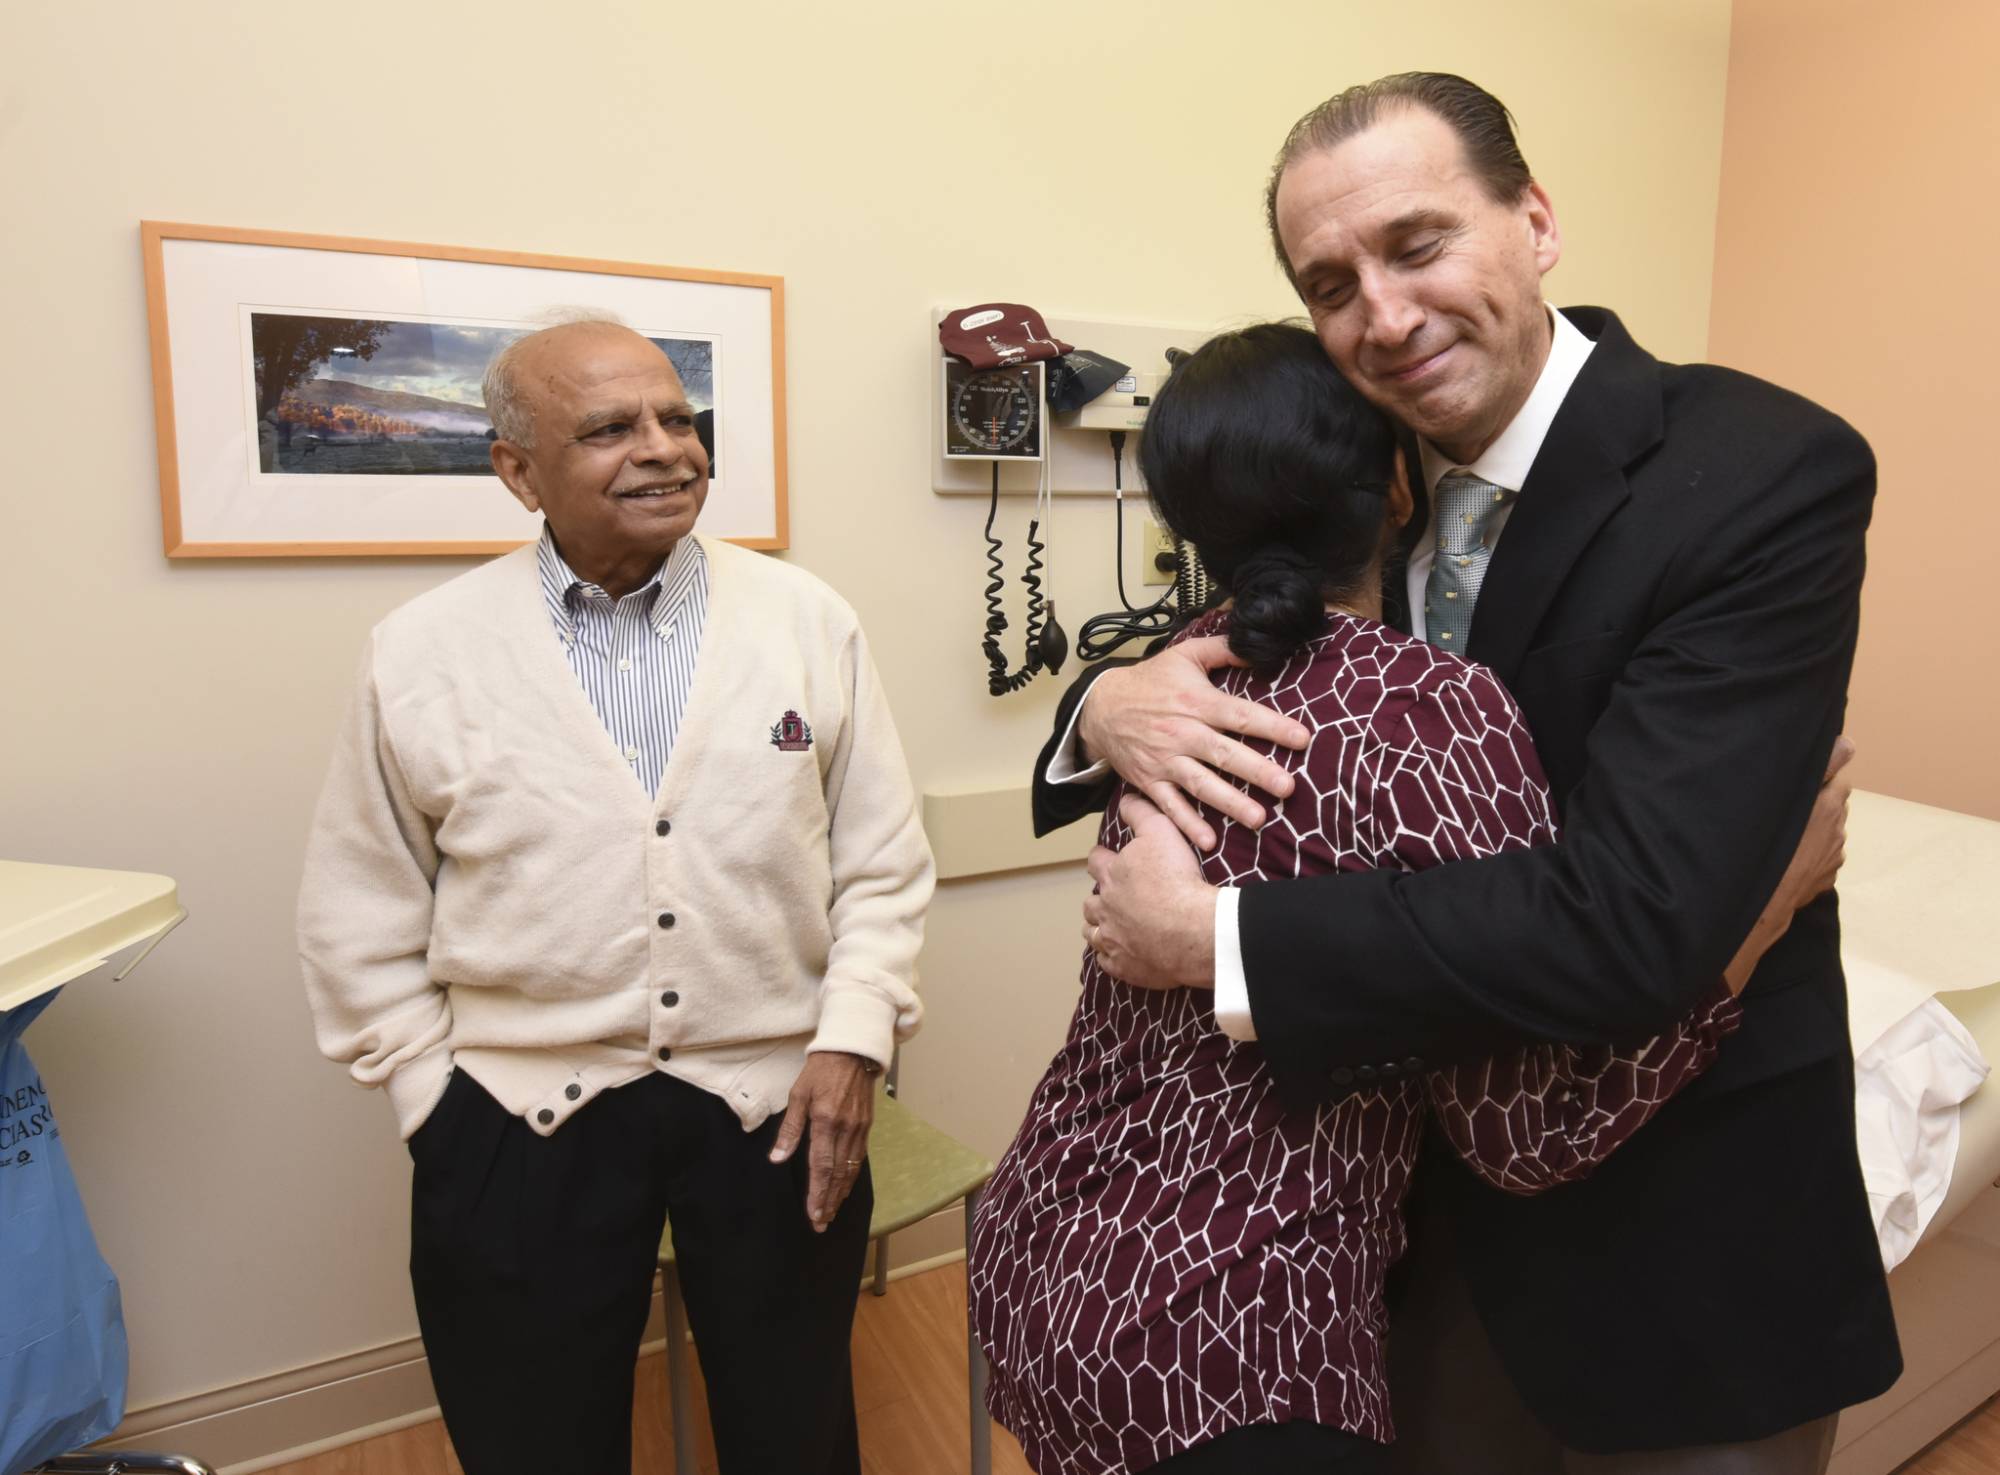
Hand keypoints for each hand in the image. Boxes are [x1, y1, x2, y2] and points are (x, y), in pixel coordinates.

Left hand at [769, 1051, 876, 1231]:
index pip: (822, 1166)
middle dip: (828, 1202)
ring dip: (840, 1194)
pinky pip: (859, 1158)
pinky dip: (851, 1177)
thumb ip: (790, 1129)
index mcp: (826, 1122)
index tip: (813, 1214)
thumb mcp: (798, 1095)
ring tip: (831, 1213)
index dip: (817, 1193)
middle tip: (821, 1224)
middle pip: (838, 1175)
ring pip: (851, 1170)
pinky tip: (844, 1187)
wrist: (852, 1050)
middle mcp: (846, 1129)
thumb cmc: (820, 1070)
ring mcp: (859, 1128)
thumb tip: (778, 1158)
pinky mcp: (866, 1126)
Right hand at [1078, 638, 1310, 849]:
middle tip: (1287, 787)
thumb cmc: (1149, 681)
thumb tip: (1258, 648)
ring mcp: (1165, 760)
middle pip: (1225, 754)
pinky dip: (1187, 824)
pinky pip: (1170, 805)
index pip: (1240, 714)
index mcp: (1196, 702)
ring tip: (1258, 818)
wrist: (1101, 707)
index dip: (1272, 726)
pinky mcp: (1150, 780)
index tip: (1302, 738)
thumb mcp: (1185, 655)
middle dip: (1257, 771)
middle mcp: (1182, 733)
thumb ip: (1223, 650)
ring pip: (1201, 784)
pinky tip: (1209, 841)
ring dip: (1230, 803)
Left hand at [1082, 794, 1218, 989]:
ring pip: (1093, 933)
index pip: (1096, 862)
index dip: (1101, 859)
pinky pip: (1108, 963)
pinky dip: (1113, 958)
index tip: (1107, 859)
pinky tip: (1122, 955)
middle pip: (1090, 903)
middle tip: (1113, 898)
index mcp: (1112, 875)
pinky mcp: (1123, 966)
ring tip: (1111, 927)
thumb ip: (1140, 813)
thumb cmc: (1178, 879)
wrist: (1194, 929)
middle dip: (1098, 899)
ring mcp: (1112, 939)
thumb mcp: (1161, 831)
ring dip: (1099, 929)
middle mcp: (1105, 908)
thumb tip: (1125, 800)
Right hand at [1721, 735, 1855, 994]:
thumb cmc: (1765, 846)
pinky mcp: (1824, 881)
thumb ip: (1822, 766)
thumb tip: (1851, 743)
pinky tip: (1787, 857)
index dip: (1818, 777)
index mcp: (1830, 805)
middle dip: (1815, 802)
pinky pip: (1820, 860)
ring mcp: (1833, 859)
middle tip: (1786, 806)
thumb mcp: (1789, 797)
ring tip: (1783, 834)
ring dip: (1811, 831)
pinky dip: (1808, 855)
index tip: (1796, 781)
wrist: (1758, 901)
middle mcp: (1838, 831)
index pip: (1837, 777)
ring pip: (1826, 833)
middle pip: (1832, 805)